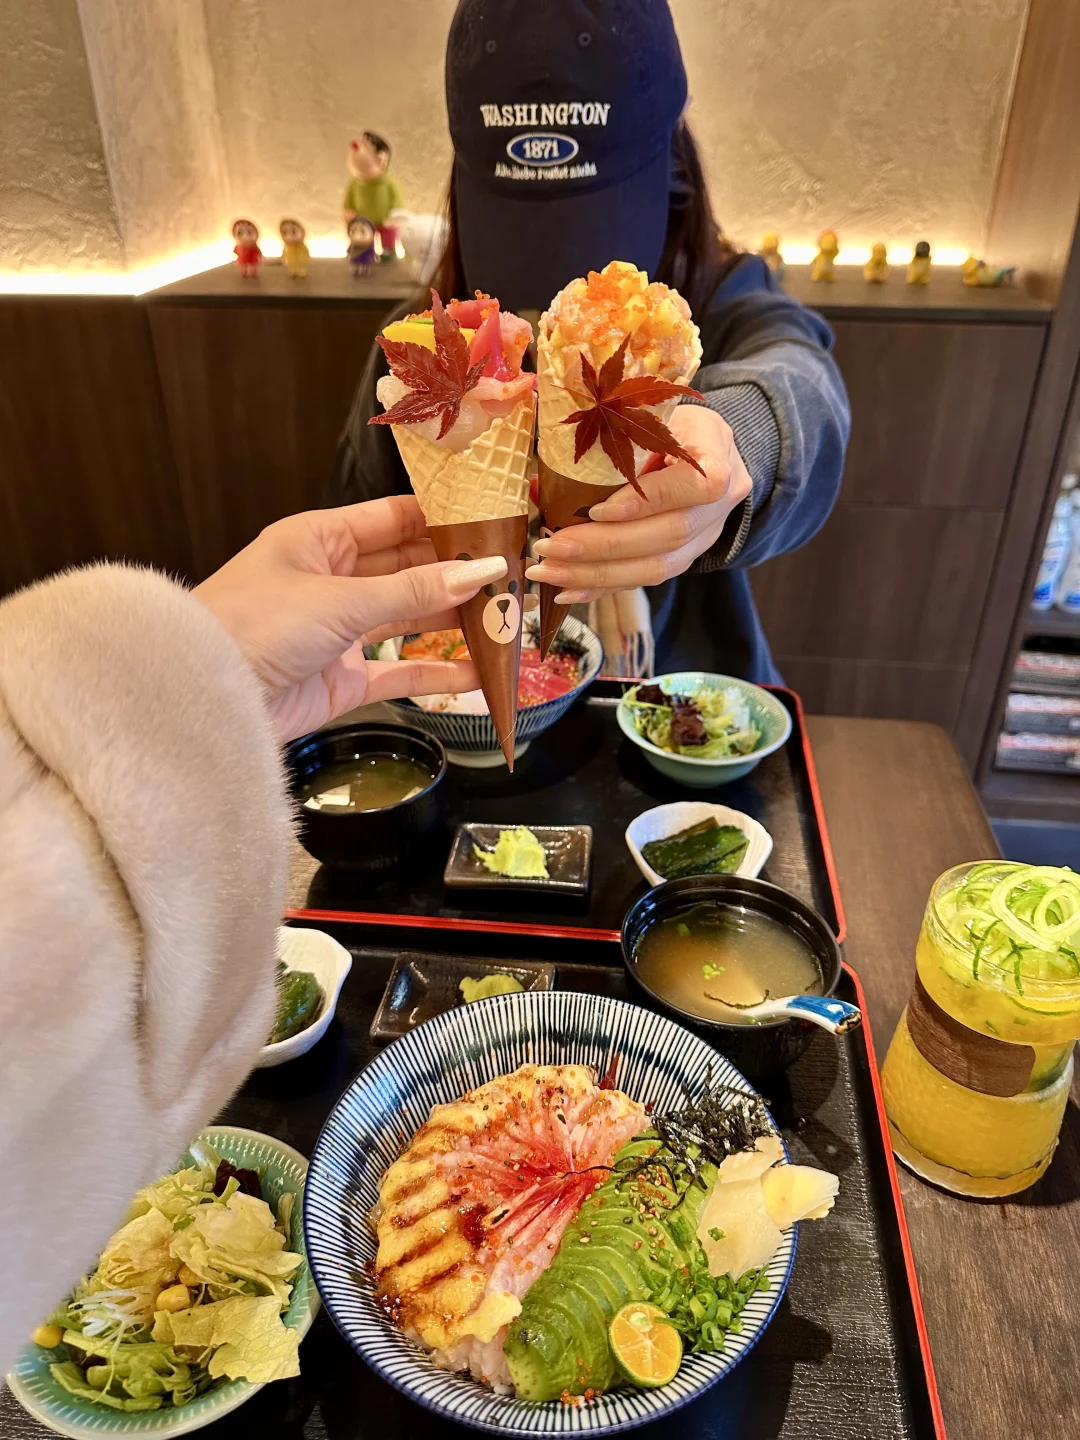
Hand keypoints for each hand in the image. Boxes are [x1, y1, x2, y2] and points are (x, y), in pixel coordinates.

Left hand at [194, 496, 505, 740]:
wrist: (204, 698)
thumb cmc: (253, 626)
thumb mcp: (340, 600)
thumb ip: (415, 591)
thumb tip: (481, 571)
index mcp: (319, 539)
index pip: (394, 518)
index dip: (443, 520)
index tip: (494, 522)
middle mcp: (331, 579)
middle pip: (408, 569)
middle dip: (457, 573)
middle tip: (512, 575)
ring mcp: (337, 631)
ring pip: (408, 619)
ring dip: (454, 620)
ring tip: (506, 620)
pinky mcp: (341, 679)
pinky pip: (399, 670)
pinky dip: (436, 671)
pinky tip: (478, 672)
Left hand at [524, 406, 751, 601]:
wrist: (706, 448)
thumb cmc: (668, 424)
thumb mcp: (651, 413)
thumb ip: (613, 443)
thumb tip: (542, 482)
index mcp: (718, 458)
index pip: (692, 487)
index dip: (645, 502)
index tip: (596, 511)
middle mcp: (718, 506)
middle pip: (668, 535)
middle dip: (603, 547)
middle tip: (552, 547)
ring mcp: (704, 538)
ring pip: (657, 567)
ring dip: (597, 574)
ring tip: (550, 571)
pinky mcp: (684, 558)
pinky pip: (645, 578)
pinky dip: (604, 586)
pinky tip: (569, 589)